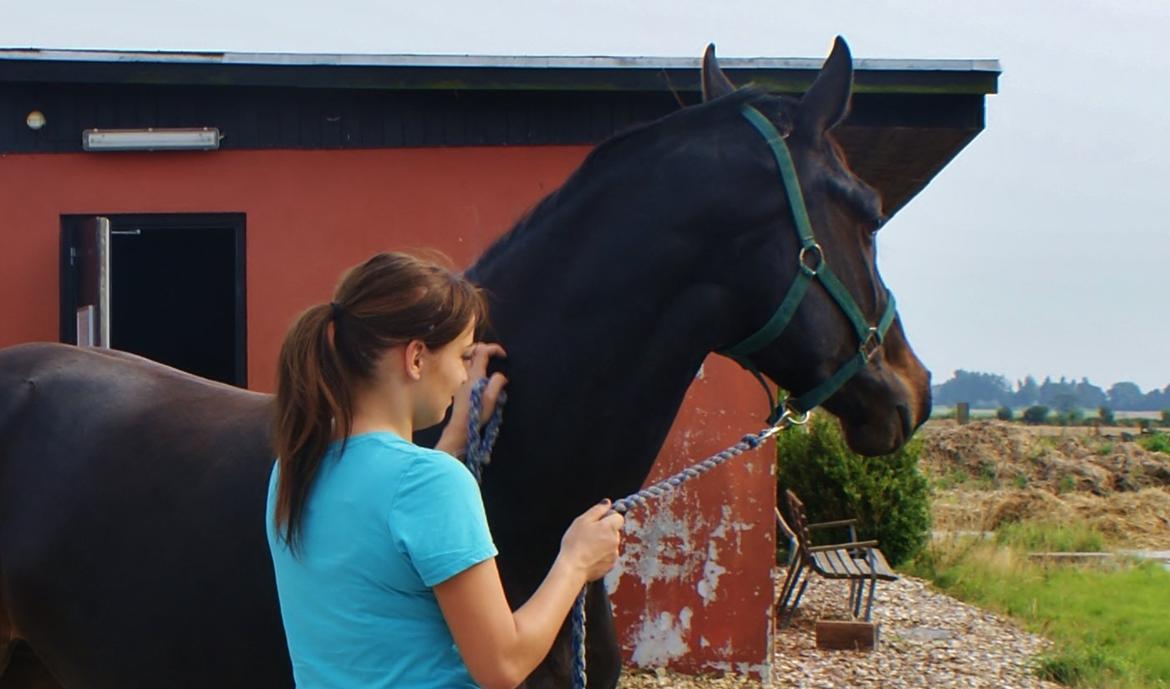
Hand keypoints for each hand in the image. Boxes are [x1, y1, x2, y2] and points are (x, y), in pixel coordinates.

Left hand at [437, 343, 506, 457]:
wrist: (460, 429)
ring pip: (472, 365)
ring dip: (483, 364)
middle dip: (487, 352)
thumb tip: (501, 376)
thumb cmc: (476, 414)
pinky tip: (486, 388)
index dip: (494, 348)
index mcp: (475, 375)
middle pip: (474, 354)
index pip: (482, 351)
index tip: (504, 355)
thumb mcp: (491, 398)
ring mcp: (462, 383)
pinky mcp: (461, 391)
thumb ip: (497, 382)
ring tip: (494, 375)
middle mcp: (467, 376)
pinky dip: (480, 375)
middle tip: (498, 359)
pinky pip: (471, 376)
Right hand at [559, 501, 623, 581]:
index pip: (618, 517)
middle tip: (589, 535)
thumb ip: (598, 509)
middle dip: (605, 531)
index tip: (597, 522)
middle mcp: (616, 540)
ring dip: (603, 543)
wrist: (573, 568)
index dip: (608, 517)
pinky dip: (602, 555)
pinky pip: (609, 556)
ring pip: (611, 544)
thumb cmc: (575, 543)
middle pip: (614, 531)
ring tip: (588, 547)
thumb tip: (607, 503)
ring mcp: (614, 554)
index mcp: (610, 527)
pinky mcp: (611, 565)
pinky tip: (590, 556)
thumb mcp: (582, 520)